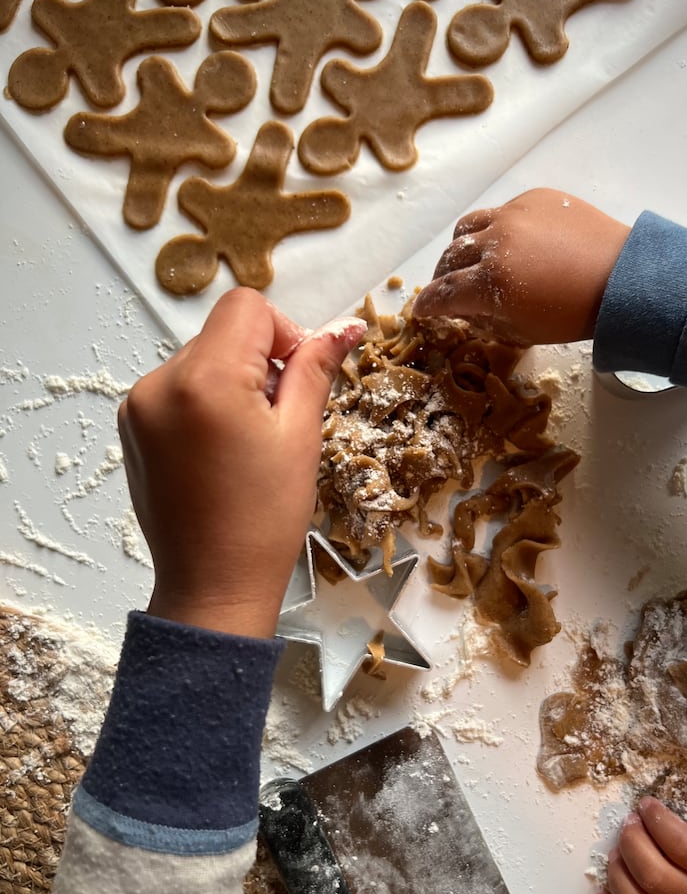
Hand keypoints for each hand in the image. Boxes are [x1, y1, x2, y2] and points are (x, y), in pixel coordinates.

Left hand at [118, 288, 365, 637]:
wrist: (213, 585)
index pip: (247, 308)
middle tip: (276, 421)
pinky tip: (221, 451)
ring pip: (200, 359)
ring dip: (231, 383)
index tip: (294, 381)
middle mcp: (159, 384)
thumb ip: (315, 370)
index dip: (283, 334)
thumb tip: (346, 328)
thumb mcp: (300, 437)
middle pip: (222, 332)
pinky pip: (177, 388)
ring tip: (246, 443)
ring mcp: (139, 406)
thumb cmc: (264, 520)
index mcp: (204, 380)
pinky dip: (205, 403)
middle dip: (257, 362)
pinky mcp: (132, 427)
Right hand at [413, 188, 629, 345]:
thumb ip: (486, 321)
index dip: (428, 304)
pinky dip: (494, 230)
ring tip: (468, 260)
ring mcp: (514, 215)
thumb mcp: (523, 331)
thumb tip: (466, 311)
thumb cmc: (575, 314)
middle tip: (445, 288)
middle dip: (442, 276)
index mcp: (491, 281)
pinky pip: (501, 212)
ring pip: (468, 228)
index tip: (421, 311)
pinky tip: (508, 244)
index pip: (444, 293)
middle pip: (450, 257)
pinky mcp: (535, 199)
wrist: (623, 278)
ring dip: (460, 248)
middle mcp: (495, 242)